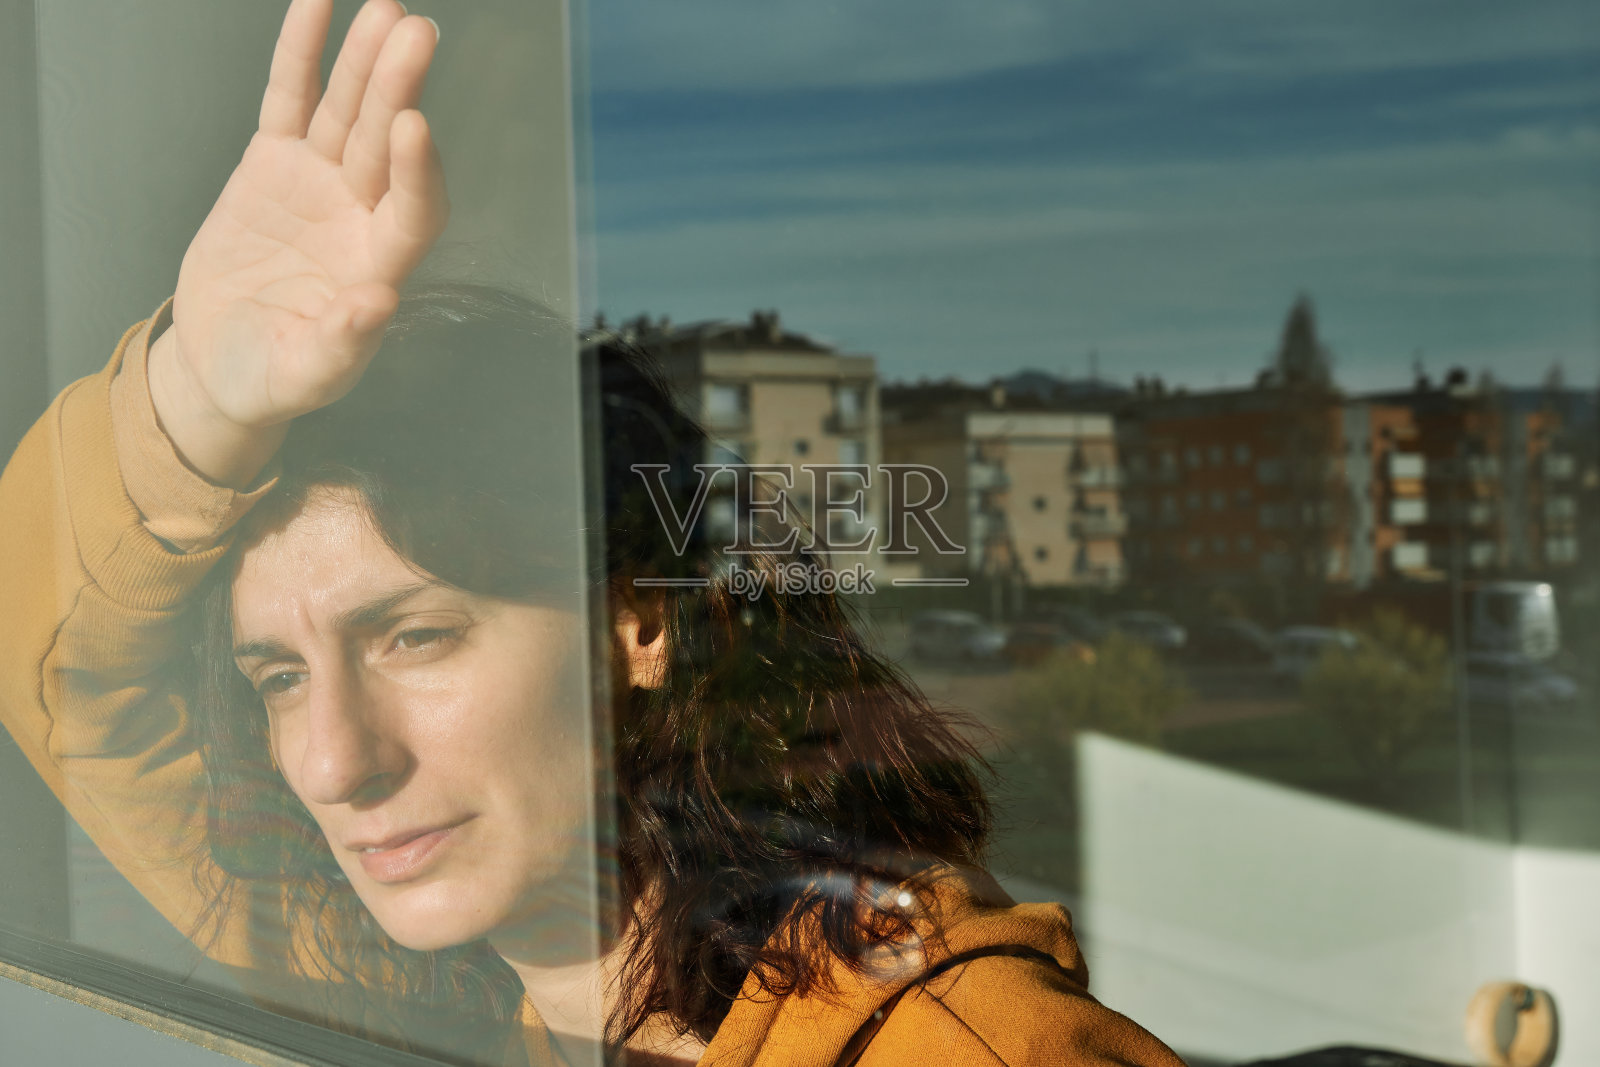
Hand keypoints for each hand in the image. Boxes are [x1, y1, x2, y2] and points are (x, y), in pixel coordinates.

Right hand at [149, 0, 447, 487]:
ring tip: (384, 10)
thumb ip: (342, 346)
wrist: (222, 363)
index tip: (416, 127)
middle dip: (399, 91)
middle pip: (387, 146)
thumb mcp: (304, 375)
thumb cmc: (273, 378)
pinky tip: (319, 6)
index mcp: (380, 267)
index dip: (419, 172)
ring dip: (365, 63)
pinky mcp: (276, 164)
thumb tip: (377, 304)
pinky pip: (292, 100)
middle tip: (414, 33)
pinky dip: (303, 55)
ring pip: (348, 113)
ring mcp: (322, 185)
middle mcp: (361, 217)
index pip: (415, 211)